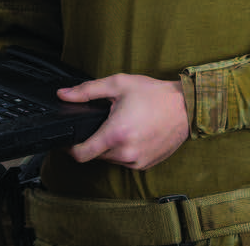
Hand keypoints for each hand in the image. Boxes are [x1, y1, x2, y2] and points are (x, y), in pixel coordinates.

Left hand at [58, 74, 189, 170]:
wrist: (186, 106)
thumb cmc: (154, 94)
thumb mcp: (117, 84)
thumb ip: (87, 90)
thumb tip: (63, 94)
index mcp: (115, 134)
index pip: (82, 154)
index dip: (70, 148)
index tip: (68, 141)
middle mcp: (126, 153)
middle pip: (95, 155)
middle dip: (94, 140)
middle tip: (104, 122)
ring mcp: (137, 162)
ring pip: (110, 159)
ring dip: (109, 146)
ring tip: (121, 126)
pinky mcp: (146, 165)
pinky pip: (125, 161)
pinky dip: (123, 150)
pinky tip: (132, 134)